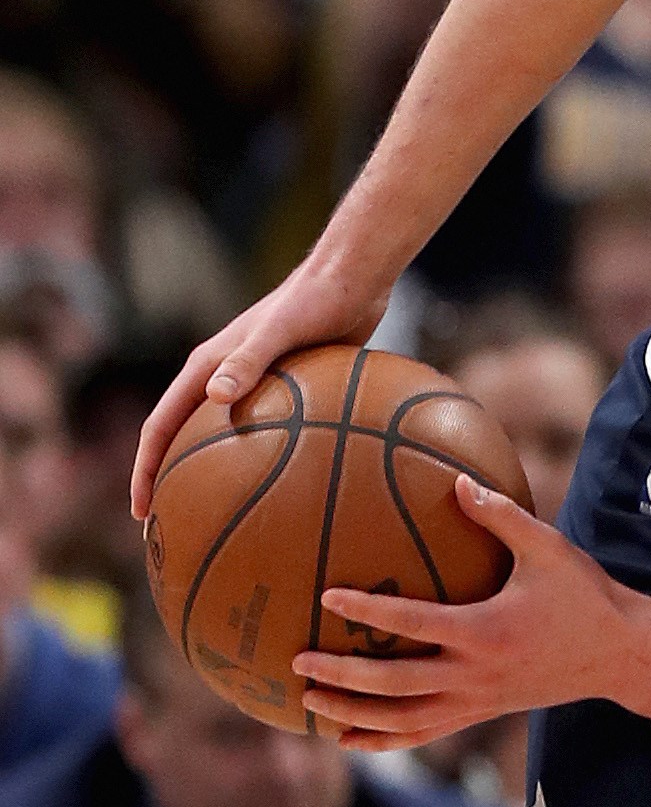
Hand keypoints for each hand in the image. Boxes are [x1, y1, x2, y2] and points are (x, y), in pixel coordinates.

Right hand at [130, 260, 393, 519]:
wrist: (353, 279)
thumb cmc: (315, 300)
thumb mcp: (281, 330)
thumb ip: (249, 360)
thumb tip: (215, 397)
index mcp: (206, 367)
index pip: (160, 426)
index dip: (145, 469)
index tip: (141, 511)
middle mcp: (223, 377)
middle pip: (184, 439)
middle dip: (171, 481)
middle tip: (173, 526)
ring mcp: (255, 384)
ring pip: (225, 439)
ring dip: (217, 476)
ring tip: (225, 517)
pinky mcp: (288, 388)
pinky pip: (268, 433)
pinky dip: (267, 462)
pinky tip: (291, 492)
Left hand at [293, 477, 645, 746]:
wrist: (622, 655)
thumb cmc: (585, 596)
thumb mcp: (550, 550)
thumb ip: (502, 516)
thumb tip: (457, 480)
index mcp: (486, 631)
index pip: (414, 623)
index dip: (369, 609)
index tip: (328, 594)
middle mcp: (476, 673)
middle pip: (396, 684)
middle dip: (343, 675)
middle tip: (299, 659)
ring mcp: (478, 700)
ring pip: (404, 719)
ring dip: (354, 715)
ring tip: (309, 702)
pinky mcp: (482, 712)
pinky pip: (425, 734)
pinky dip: (384, 741)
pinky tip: (348, 740)